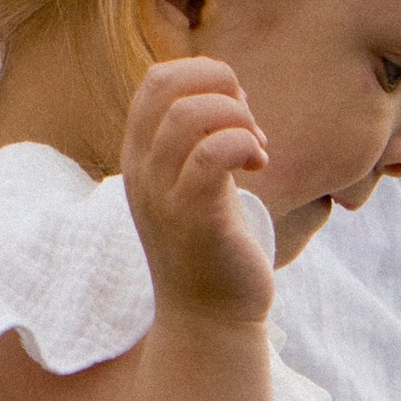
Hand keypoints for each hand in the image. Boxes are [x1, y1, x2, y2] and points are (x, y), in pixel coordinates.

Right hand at [120, 58, 275, 328]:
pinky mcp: (194, 219)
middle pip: (167, 85)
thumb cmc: (213, 250)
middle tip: (248, 127)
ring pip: (189, 115)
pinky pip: (213, 154)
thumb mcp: (194, 185)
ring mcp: (163, 196)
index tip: (236, 113)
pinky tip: (259, 165)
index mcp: (141, 159)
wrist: (209, 322)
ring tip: (256, 150)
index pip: (156, 80)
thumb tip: (231, 92)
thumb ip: (198, 141)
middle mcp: (143, 173)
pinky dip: (244, 145)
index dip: (204, 77)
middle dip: (222, 88)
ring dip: (237, 118)